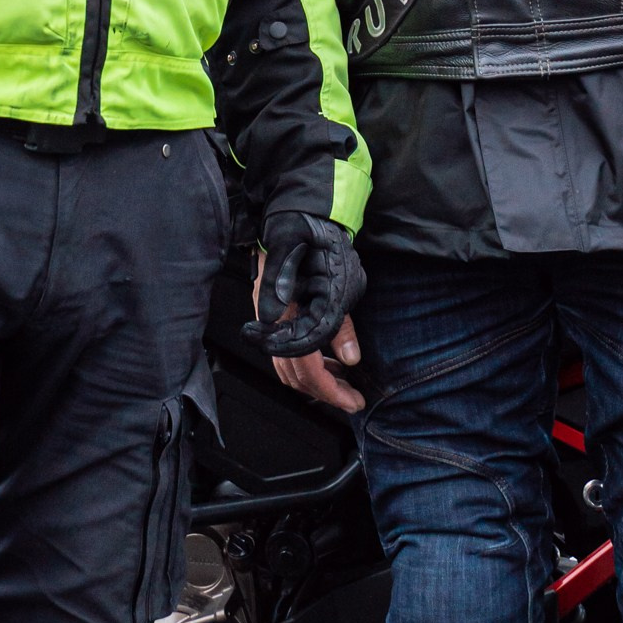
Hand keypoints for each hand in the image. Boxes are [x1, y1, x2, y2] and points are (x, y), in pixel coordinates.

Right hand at [258, 262, 364, 412]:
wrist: (293, 220)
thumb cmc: (315, 247)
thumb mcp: (339, 286)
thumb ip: (342, 328)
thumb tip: (351, 359)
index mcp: (289, 321)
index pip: (309, 373)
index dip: (333, 393)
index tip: (354, 402)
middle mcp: (273, 326)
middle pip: (296, 377)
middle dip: (326, 392)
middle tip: (351, 396)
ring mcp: (268, 321)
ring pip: (288, 369)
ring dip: (315, 381)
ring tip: (341, 380)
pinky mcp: (269, 315)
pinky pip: (284, 354)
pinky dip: (304, 365)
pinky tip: (325, 359)